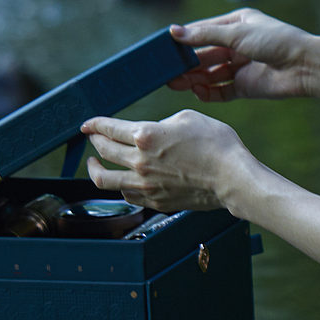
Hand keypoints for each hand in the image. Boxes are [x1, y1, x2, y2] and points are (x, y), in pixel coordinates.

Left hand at [80, 108, 250, 212]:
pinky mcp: (155, 201)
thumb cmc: (217, 145)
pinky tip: (121, 182)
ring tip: (94, 164)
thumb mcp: (188, 118)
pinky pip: (126, 195)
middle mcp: (139, 161)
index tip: (87, 124)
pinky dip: (119, 187)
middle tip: (92, 137)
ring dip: (94, 169)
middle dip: (93, 141)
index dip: (94, 124)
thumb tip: (153, 131)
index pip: (108, 128)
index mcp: (145, 136)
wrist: (232, 178)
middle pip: (103, 151)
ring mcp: (145, 185)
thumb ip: (162, 123)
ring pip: (105, 180)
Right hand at [168, 10, 311, 103]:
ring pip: (210, 74)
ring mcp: (241, 67)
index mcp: (235, 25)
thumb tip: (174, 32)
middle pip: (204, 55)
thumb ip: (204, 35)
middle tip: (166, 73)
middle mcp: (237, 45)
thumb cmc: (275, 40)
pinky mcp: (246, 86)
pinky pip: (221, 91)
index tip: (163, 49)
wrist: (304, 66)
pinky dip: (209, 93)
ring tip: (176, 84)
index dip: (183, 40)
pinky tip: (197, 92)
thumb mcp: (236, 33)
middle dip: (186, 64)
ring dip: (194, 79)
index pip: (202, 31)